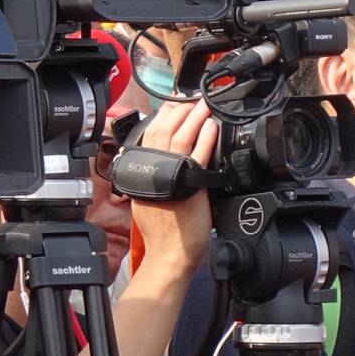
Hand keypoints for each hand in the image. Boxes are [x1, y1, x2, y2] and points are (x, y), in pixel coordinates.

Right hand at [128, 99, 218, 278]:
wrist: (169, 257)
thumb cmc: (162, 234)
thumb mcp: (148, 200)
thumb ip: (153, 178)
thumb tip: (161, 161)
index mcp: (143, 173)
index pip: (150, 135)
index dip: (163, 115)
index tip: (173, 103)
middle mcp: (155, 172)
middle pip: (163, 131)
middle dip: (179, 110)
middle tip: (191, 98)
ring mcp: (172, 177)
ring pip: (180, 137)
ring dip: (193, 117)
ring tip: (203, 104)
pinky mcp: (190, 185)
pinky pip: (197, 155)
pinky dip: (204, 138)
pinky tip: (210, 127)